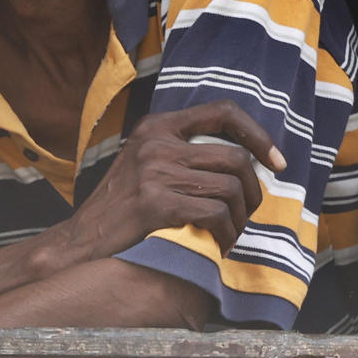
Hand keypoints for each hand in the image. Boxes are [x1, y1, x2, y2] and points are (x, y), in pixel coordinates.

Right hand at [40, 100, 284, 268]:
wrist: (82, 241)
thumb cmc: (122, 209)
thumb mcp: (145, 165)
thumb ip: (182, 154)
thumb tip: (244, 162)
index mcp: (156, 127)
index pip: (222, 111)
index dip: (257, 135)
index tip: (276, 162)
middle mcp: (156, 142)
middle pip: (235, 157)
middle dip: (253, 192)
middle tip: (247, 215)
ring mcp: (154, 171)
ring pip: (230, 188)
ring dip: (240, 219)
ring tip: (230, 234)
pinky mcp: (155, 202)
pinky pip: (216, 214)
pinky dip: (226, 235)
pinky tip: (217, 246)